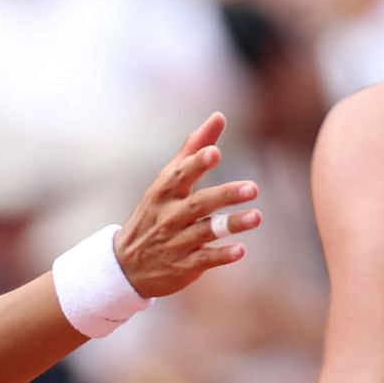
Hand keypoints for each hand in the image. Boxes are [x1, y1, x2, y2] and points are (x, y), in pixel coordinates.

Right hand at [113, 113, 260, 298]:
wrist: (126, 264)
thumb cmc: (154, 213)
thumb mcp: (167, 181)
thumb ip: (193, 149)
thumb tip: (219, 116)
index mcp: (164, 192)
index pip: (180, 175)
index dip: (196, 163)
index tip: (214, 152)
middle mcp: (169, 216)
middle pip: (198, 204)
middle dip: (225, 195)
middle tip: (253, 188)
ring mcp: (176, 242)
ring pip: (205, 231)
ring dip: (231, 224)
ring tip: (256, 217)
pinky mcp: (183, 266)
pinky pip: (203, 259)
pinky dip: (221, 255)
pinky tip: (240, 250)